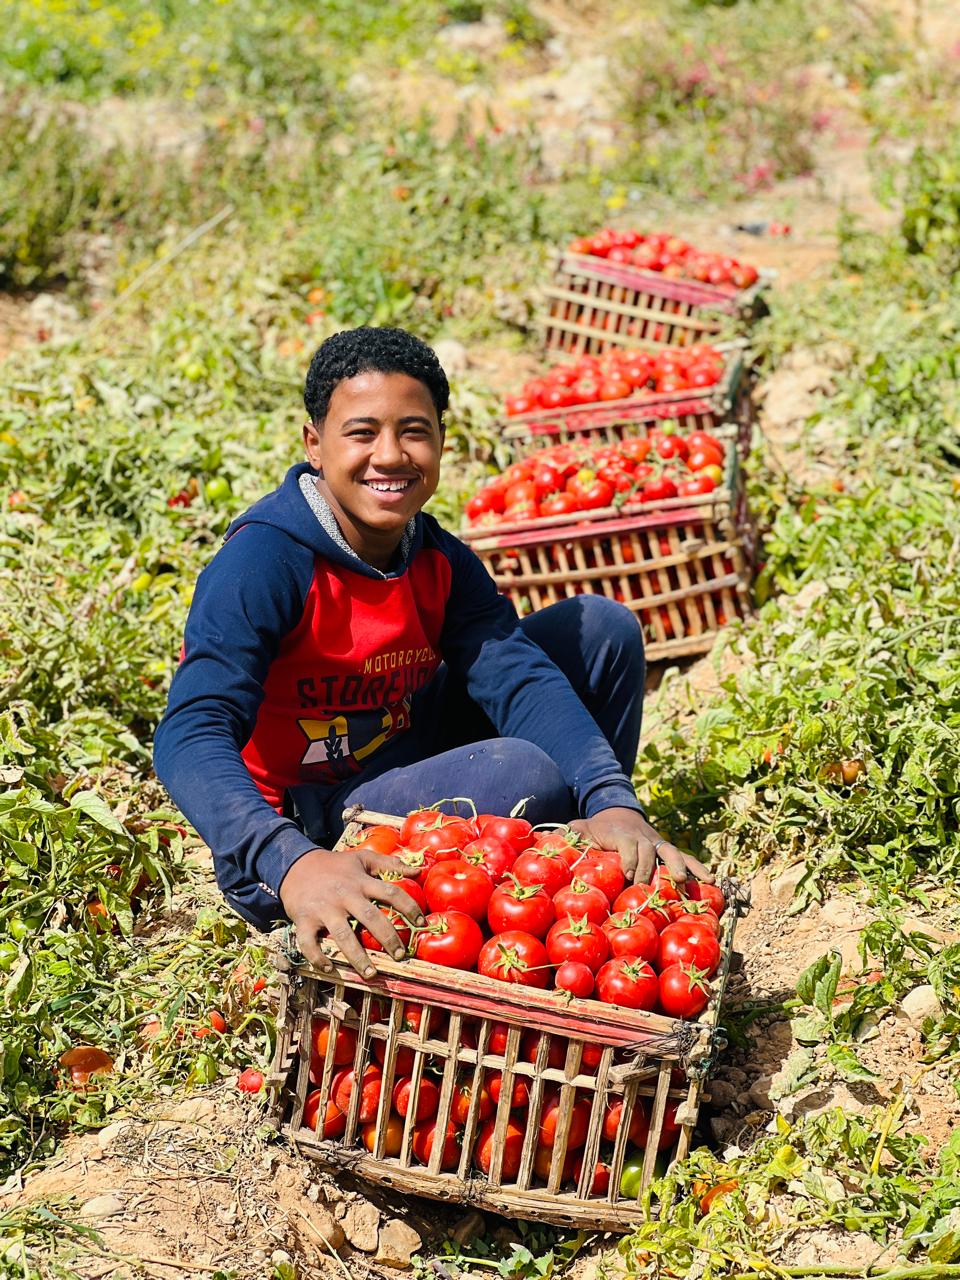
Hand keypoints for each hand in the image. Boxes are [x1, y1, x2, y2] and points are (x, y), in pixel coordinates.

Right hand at [279, 847, 424, 978]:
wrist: (295, 865)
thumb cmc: (335, 865)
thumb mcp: (362, 858)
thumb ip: (390, 863)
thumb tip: (419, 871)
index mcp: (361, 881)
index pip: (391, 893)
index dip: (409, 907)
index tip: (421, 923)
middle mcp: (345, 895)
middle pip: (371, 918)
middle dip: (388, 938)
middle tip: (401, 956)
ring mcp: (324, 909)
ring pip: (344, 936)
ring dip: (358, 957)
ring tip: (372, 974)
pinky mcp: (304, 919)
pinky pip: (310, 943)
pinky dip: (318, 958)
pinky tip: (330, 969)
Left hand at [571, 807, 713, 886]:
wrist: (617, 812)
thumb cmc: (596, 828)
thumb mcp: (581, 829)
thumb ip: (569, 835)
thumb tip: (546, 838)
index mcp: (621, 834)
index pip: (628, 845)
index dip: (630, 859)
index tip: (628, 875)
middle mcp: (642, 837)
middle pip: (650, 851)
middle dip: (651, 869)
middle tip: (650, 887)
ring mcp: (656, 843)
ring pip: (671, 852)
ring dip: (680, 866)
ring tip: (686, 882)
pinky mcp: (665, 850)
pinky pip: (683, 857)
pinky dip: (696, 866)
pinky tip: (708, 880)